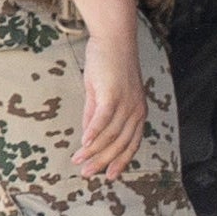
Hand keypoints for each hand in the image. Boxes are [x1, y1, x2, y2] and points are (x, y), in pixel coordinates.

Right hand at [67, 0, 146, 178]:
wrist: (114, 40)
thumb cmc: (109, 65)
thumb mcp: (102, 94)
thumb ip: (95, 114)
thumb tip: (88, 135)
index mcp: (137, 113)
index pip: (131, 144)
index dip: (120, 161)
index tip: (109, 176)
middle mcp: (136, 111)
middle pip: (120, 145)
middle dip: (103, 162)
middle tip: (87, 174)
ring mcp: (126, 103)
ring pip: (110, 135)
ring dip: (93, 151)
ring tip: (79, 161)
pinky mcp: (113, 94)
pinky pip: (103, 119)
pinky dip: (93, 133)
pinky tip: (83, 144)